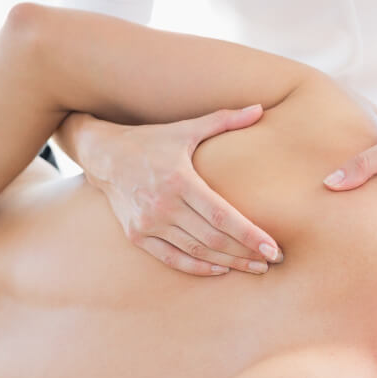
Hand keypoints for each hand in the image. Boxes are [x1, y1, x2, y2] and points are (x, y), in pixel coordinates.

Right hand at [80, 105, 281, 275]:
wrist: (104, 155)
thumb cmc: (151, 141)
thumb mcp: (186, 128)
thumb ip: (225, 121)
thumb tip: (260, 109)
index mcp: (179, 179)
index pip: (222, 215)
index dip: (249, 234)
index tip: (272, 248)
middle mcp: (163, 205)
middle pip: (213, 238)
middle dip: (246, 253)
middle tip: (272, 261)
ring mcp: (148, 223)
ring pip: (196, 251)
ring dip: (228, 262)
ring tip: (254, 267)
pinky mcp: (137, 235)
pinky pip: (172, 258)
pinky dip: (197, 267)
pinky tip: (220, 269)